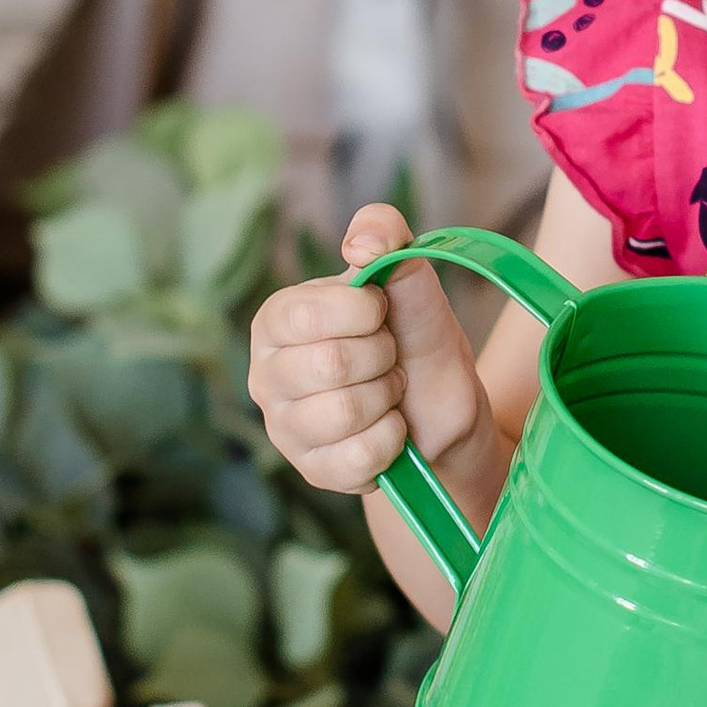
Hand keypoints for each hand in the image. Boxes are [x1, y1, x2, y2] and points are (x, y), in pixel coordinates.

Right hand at [246, 203, 506, 511]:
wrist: (441, 408)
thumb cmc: (412, 337)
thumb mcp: (408, 279)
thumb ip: (386, 236)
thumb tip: (362, 243)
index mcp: (277, 319)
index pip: (307, 314)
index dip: (365, 313)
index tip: (382, 315)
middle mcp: (265, 374)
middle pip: (329, 364)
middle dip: (382, 358)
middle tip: (390, 358)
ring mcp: (284, 428)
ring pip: (342, 413)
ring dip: (387, 398)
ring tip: (389, 391)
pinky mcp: (312, 470)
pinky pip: (357, 456)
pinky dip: (391, 439)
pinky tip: (390, 428)